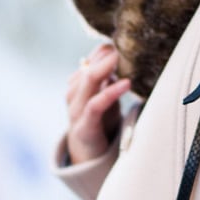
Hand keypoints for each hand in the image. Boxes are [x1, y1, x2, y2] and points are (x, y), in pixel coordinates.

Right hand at [64, 43, 129, 164]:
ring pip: (87, 82)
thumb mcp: (105, 97)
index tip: (120, 43)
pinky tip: (126, 83)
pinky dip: (110, 92)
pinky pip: (95, 104)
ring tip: (122, 59)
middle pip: (87, 69)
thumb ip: (109, 79)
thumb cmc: (100, 122)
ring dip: (105, 69)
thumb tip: (120, 57)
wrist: (87, 156)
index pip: (88, 62)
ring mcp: (76, 110)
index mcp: (77, 85)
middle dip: (104, 56)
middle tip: (122, 46)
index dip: (102, 52)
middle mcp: (73, 94)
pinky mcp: (84, 126)